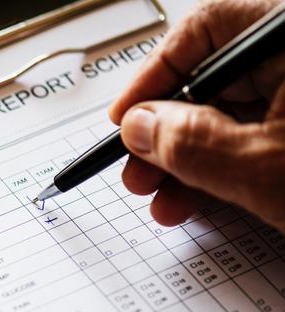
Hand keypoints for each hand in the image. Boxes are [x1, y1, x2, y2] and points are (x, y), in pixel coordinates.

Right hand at [109, 0, 284, 230]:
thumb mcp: (263, 166)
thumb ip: (189, 143)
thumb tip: (138, 127)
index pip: (204, 31)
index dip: (152, 79)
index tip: (125, 121)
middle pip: (216, 79)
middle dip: (167, 135)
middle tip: (139, 174)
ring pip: (237, 113)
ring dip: (191, 161)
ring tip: (164, 202)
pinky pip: (263, 133)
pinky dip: (229, 167)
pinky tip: (200, 201)